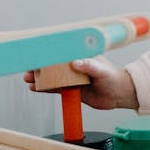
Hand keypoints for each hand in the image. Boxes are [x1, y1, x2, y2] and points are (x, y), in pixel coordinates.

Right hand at [24, 56, 138, 110]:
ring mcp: (72, 78)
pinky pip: (56, 88)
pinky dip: (45, 88)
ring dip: (40, 78)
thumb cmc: (114, 79)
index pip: (61, 54)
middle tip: (29, 71)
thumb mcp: (102, 71)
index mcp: (81, 57)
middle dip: (39, 68)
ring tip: (28, 80)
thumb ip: (90, 66)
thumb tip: (75, 63)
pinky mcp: (72, 90)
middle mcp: (75, 67)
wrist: (120, 95)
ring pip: (52, 77)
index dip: (47, 54)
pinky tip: (36, 88)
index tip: (34, 55)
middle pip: (53, 66)